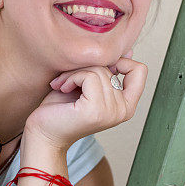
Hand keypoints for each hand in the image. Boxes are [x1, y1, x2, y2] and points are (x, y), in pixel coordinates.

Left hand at [25, 50, 146, 149]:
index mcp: (126, 106)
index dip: (122, 61)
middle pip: (111, 66)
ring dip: (75, 73)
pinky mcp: (96, 110)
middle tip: (69, 80)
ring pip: (98, 70)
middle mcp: (123, 110)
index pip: (140, 71)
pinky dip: (72, 78)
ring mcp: (111, 111)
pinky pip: (88, 77)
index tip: (98, 67)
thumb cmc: (63, 109)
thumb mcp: (90, 86)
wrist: (44, 134)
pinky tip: (63, 88)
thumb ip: (108, 72)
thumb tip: (129, 51)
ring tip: (64, 85)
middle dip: (85, 67)